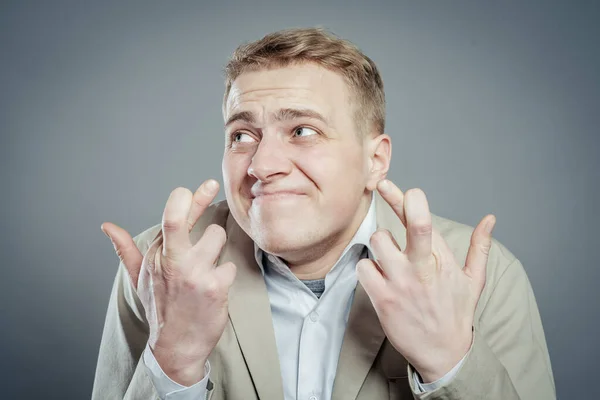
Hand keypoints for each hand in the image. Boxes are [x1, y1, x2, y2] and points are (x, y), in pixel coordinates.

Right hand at [101, 180, 235, 384]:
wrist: (176, 347)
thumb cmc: (160, 309)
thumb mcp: (139, 279)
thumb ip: (126, 250)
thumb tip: (108, 227)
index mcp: (156, 256)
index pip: (171, 218)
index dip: (190, 198)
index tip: (204, 185)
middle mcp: (171, 262)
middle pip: (180, 219)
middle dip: (198, 201)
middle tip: (210, 186)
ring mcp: (193, 274)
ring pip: (217, 237)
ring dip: (217, 250)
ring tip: (208, 267)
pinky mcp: (214, 287)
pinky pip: (230, 266)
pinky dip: (225, 276)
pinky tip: (215, 290)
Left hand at [357, 179, 495, 382]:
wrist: (443, 353)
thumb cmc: (456, 312)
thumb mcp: (474, 280)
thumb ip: (479, 247)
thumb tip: (491, 219)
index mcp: (443, 260)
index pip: (424, 221)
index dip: (406, 198)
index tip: (390, 183)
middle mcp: (424, 268)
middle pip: (415, 226)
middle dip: (400, 200)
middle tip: (384, 184)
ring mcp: (403, 284)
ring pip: (379, 242)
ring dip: (379, 244)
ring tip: (387, 256)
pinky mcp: (384, 299)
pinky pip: (364, 268)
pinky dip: (366, 268)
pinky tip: (377, 276)